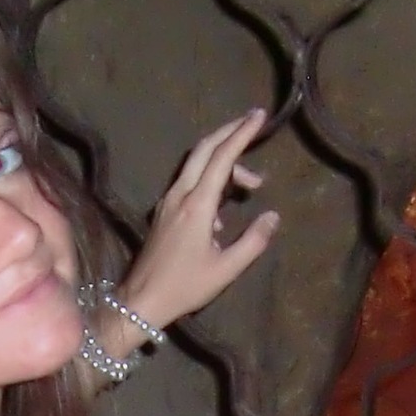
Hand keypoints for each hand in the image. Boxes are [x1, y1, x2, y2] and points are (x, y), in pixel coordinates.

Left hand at [114, 110, 279, 334]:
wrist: (143, 299)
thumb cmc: (185, 287)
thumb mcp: (226, 270)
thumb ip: (253, 241)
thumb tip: (273, 216)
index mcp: (197, 206)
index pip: (222, 158)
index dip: (242, 134)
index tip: (259, 116)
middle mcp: (180, 195)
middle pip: (204, 149)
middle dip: (229, 132)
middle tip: (253, 123)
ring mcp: (168, 201)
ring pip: (196, 164)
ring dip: (223, 160)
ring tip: (251, 184)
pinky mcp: (164, 210)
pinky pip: (190, 181)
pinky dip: (211, 179)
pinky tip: (225, 210)